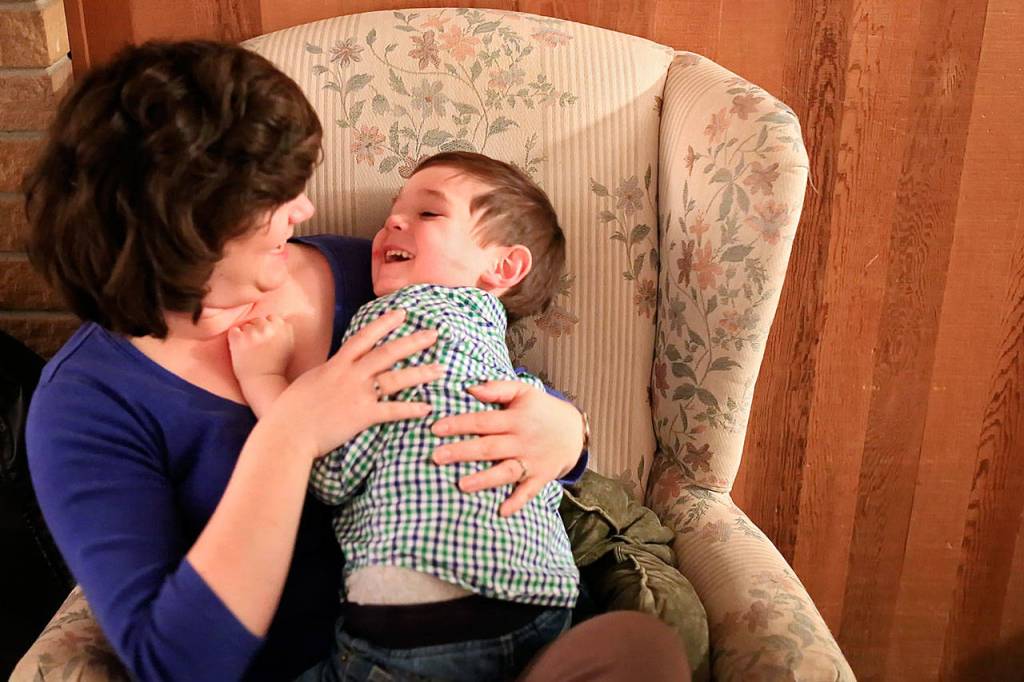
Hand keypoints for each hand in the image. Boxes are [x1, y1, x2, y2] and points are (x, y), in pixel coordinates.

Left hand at [228, 315, 294, 382]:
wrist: (263, 383)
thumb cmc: (276, 368)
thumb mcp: (288, 347)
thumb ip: (285, 331)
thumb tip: (280, 319)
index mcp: (283, 329)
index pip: (272, 318)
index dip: (269, 329)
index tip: (269, 342)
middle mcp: (269, 329)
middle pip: (259, 320)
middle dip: (257, 330)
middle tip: (258, 349)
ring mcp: (253, 333)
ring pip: (246, 325)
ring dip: (246, 336)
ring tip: (251, 352)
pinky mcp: (238, 339)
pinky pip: (234, 331)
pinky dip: (235, 339)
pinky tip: (241, 351)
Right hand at [265, 309, 442, 459]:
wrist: (287, 432)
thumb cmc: (290, 411)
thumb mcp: (309, 383)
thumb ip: (326, 375)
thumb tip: (333, 371)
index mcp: (336, 365)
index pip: (364, 337)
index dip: (385, 323)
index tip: (402, 313)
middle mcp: (350, 375)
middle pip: (387, 353)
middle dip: (413, 342)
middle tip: (434, 334)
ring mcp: (357, 394)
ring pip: (395, 378)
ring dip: (420, 373)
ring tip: (441, 369)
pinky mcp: (362, 416)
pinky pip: (392, 410)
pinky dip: (411, 409)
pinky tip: (427, 408)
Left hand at [430, 381, 584, 516]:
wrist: (573, 431)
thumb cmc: (541, 409)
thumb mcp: (523, 391)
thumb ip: (497, 388)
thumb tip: (471, 388)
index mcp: (515, 418)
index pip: (483, 421)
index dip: (459, 424)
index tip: (435, 429)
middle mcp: (522, 440)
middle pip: (489, 447)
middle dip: (462, 452)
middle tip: (436, 457)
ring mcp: (532, 461)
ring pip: (505, 471)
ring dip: (484, 479)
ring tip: (461, 485)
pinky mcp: (540, 477)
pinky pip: (528, 492)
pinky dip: (517, 502)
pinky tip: (501, 511)